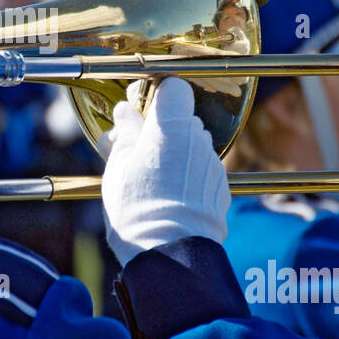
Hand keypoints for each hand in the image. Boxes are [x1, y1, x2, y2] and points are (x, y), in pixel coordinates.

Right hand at [101, 77, 229, 266]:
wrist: (170, 251)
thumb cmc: (137, 205)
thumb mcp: (118, 164)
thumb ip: (126, 132)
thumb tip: (125, 112)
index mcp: (172, 125)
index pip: (174, 87)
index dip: (156, 94)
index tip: (139, 109)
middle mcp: (198, 138)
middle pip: (180, 119)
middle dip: (160, 130)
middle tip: (134, 152)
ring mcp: (213, 163)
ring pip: (191, 146)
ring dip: (173, 155)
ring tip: (151, 181)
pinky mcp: (220, 187)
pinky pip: (200, 171)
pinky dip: (186, 177)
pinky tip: (169, 197)